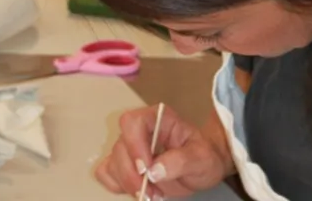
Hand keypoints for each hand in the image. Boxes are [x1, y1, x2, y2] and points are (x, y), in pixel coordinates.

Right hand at [96, 106, 229, 199]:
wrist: (203, 168)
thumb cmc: (205, 157)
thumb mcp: (202, 159)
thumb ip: (182, 161)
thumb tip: (154, 170)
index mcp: (159, 119)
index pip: (134, 122)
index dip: (134, 145)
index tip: (146, 169)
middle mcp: (141, 130)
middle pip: (120, 147)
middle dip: (132, 175)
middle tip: (151, 192)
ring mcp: (130, 147)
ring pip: (111, 163)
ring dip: (128, 184)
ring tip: (153, 194)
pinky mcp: (124, 164)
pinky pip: (106, 174)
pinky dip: (119, 186)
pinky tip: (141, 191)